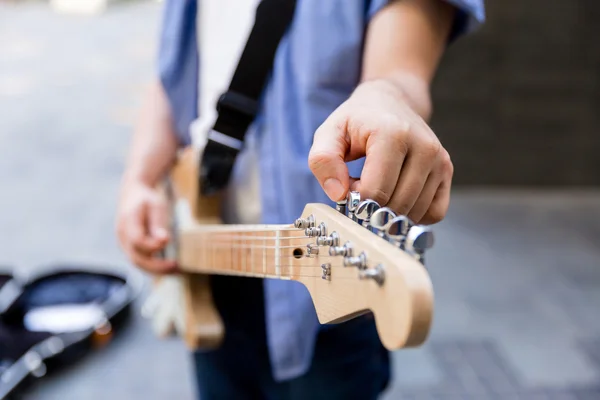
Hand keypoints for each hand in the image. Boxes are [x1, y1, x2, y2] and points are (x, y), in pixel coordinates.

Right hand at [116, 179, 177, 273]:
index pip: (137, 240)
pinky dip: (155, 267)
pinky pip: (141, 261)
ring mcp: (124, 244)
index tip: (168, 241)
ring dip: (157, 270)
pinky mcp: (130, 249)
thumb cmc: (147, 200)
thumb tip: (164, 241)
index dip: (152, 245)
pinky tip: (170, 268)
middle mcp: (122, 236)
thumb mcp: (155, 205)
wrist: (132, 195)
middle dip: (156, 265)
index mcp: (127, 221)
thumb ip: (158, 223)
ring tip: (177, 270)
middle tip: (176, 266)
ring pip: (138, 263)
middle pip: (136, 257)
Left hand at [308, 79, 452, 224]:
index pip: (375, 192)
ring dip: (392, 211)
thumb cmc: (357, 121)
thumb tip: (339, 194)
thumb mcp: (329, 133)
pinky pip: (434, 213)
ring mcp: (439, 160)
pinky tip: (398, 198)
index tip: (350, 184)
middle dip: (373, 207)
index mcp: (392, 134)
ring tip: (380, 188)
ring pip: (415, 212)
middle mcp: (423, 147)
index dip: (356, 199)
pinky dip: (414, 215)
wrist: (391, 102)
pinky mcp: (447, 171)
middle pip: (395, 205)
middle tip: (363, 186)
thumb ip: (323, 161)